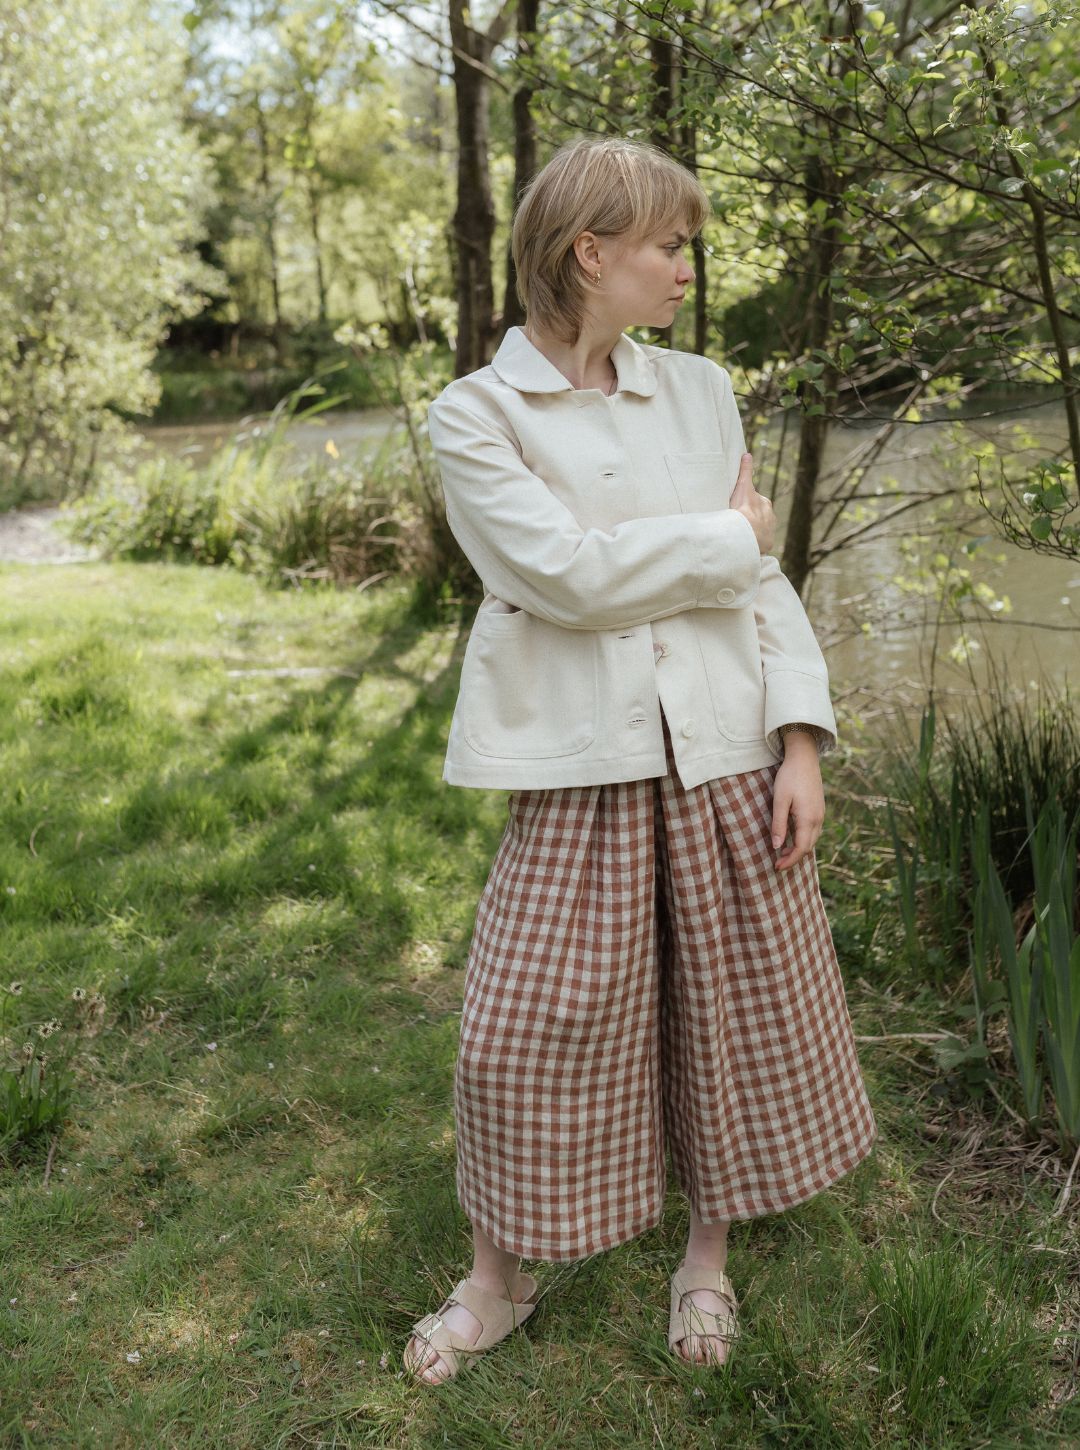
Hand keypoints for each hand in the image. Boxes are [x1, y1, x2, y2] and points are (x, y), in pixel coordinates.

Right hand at [730, 451, 774, 553]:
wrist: (747, 535)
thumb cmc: (743, 510)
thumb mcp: (743, 487)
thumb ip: (745, 471)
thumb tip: (747, 454)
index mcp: (764, 503)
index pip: (754, 500)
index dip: (746, 503)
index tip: (741, 508)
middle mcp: (770, 515)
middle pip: (757, 514)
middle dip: (749, 517)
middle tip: (735, 521)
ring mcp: (770, 530)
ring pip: (759, 528)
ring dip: (751, 530)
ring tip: (739, 534)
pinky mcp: (768, 543)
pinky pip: (760, 542)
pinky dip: (754, 542)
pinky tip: (745, 543)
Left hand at [771, 733, 824, 870]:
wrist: (804, 757)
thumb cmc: (789, 777)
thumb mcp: (779, 800)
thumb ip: (779, 824)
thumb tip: (777, 847)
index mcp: (808, 819)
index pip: (801, 848)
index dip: (790, 861)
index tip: (777, 867)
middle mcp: (818, 819)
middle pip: (808, 847)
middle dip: (794, 858)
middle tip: (777, 863)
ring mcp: (821, 813)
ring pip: (812, 839)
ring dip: (799, 849)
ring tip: (783, 852)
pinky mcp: (819, 808)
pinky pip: (814, 831)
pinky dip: (804, 839)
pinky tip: (793, 837)